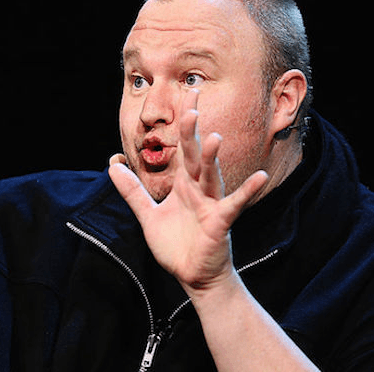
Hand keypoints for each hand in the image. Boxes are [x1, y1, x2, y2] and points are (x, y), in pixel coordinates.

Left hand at [109, 90, 268, 295]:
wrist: (193, 276)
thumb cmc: (176, 245)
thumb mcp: (147, 214)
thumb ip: (131, 190)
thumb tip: (112, 163)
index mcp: (183, 184)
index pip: (184, 148)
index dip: (184, 124)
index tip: (188, 96)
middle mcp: (198, 189)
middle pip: (196, 155)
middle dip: (193, 131)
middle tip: (192, 105)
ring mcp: (211, 204)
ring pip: (211, 176)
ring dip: (212, 158)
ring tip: (214, 137)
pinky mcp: (220, 222)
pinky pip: (233, 205)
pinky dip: (246, 191)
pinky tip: (260, 178)